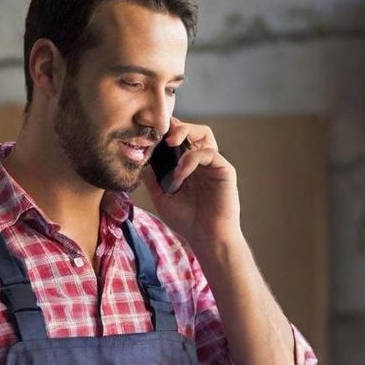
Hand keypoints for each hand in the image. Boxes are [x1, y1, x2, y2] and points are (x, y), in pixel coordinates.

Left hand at [142, 118, 240, 245]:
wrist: (206, 237)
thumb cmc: (186, 220)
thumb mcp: (161, 197)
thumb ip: (152, 178)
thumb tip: (140, 159)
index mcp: (187, 166)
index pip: (178, 139)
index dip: (166, 132)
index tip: (150, 134)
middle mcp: (201, 161)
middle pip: (191, 130)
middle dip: (176, 126)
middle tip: (161, 135)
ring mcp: (213, 164)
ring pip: (203, 133)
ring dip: (185, 132)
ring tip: (169, 144)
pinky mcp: (224, 169)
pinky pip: (207, 152)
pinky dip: (190, 159)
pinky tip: (180, 174)